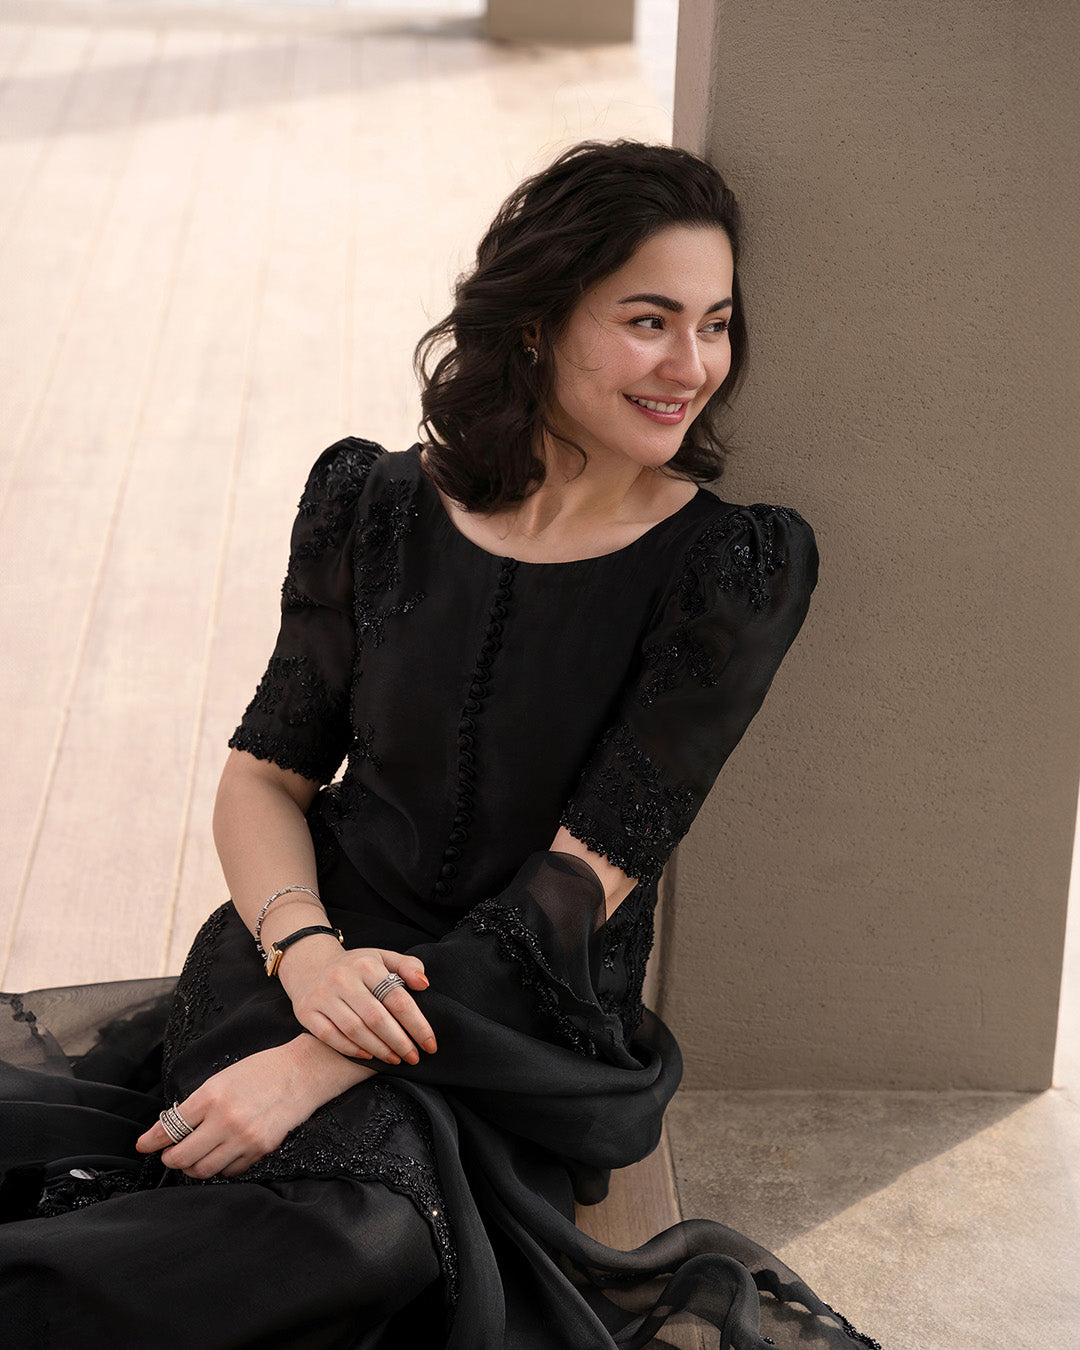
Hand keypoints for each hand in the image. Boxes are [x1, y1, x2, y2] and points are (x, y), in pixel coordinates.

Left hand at [135, 1037, 373, 1178]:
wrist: (304, 1071)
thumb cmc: (261, 1070)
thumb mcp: (222, 1078)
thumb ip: (197, 1104)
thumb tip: (171, 1128)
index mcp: (211, 1096)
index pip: (170, 1128)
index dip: (152, 1141)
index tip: (144, 1146)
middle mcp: (224, 1120)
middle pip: (181, 1156)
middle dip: (170, 1158)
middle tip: (169, 1154)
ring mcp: (243, 1137)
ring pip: (203, 1170)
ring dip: (192, 1167)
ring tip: (193, 1158)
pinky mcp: (260, 1149)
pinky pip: (230, 1171)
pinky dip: (220, 1168)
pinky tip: (220, 1156)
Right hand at [277, 940, 437, 1065]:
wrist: (311, 966)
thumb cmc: (356, 967)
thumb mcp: (382, 958)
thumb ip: (407, 966)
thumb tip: (423, 983)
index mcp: (366, 965)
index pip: (397, 998)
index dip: (416, 1024)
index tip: (430, 1043)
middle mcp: (343, 979)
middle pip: (376, 1018)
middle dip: (399, 1041)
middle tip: (414, 1056)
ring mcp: (323, 996)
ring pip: (355, 1030)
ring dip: (379, 1049)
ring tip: (395, 1058)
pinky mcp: (307, 1012)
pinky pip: (331, 1037)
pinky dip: (351, 1049)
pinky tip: (369, 1055)